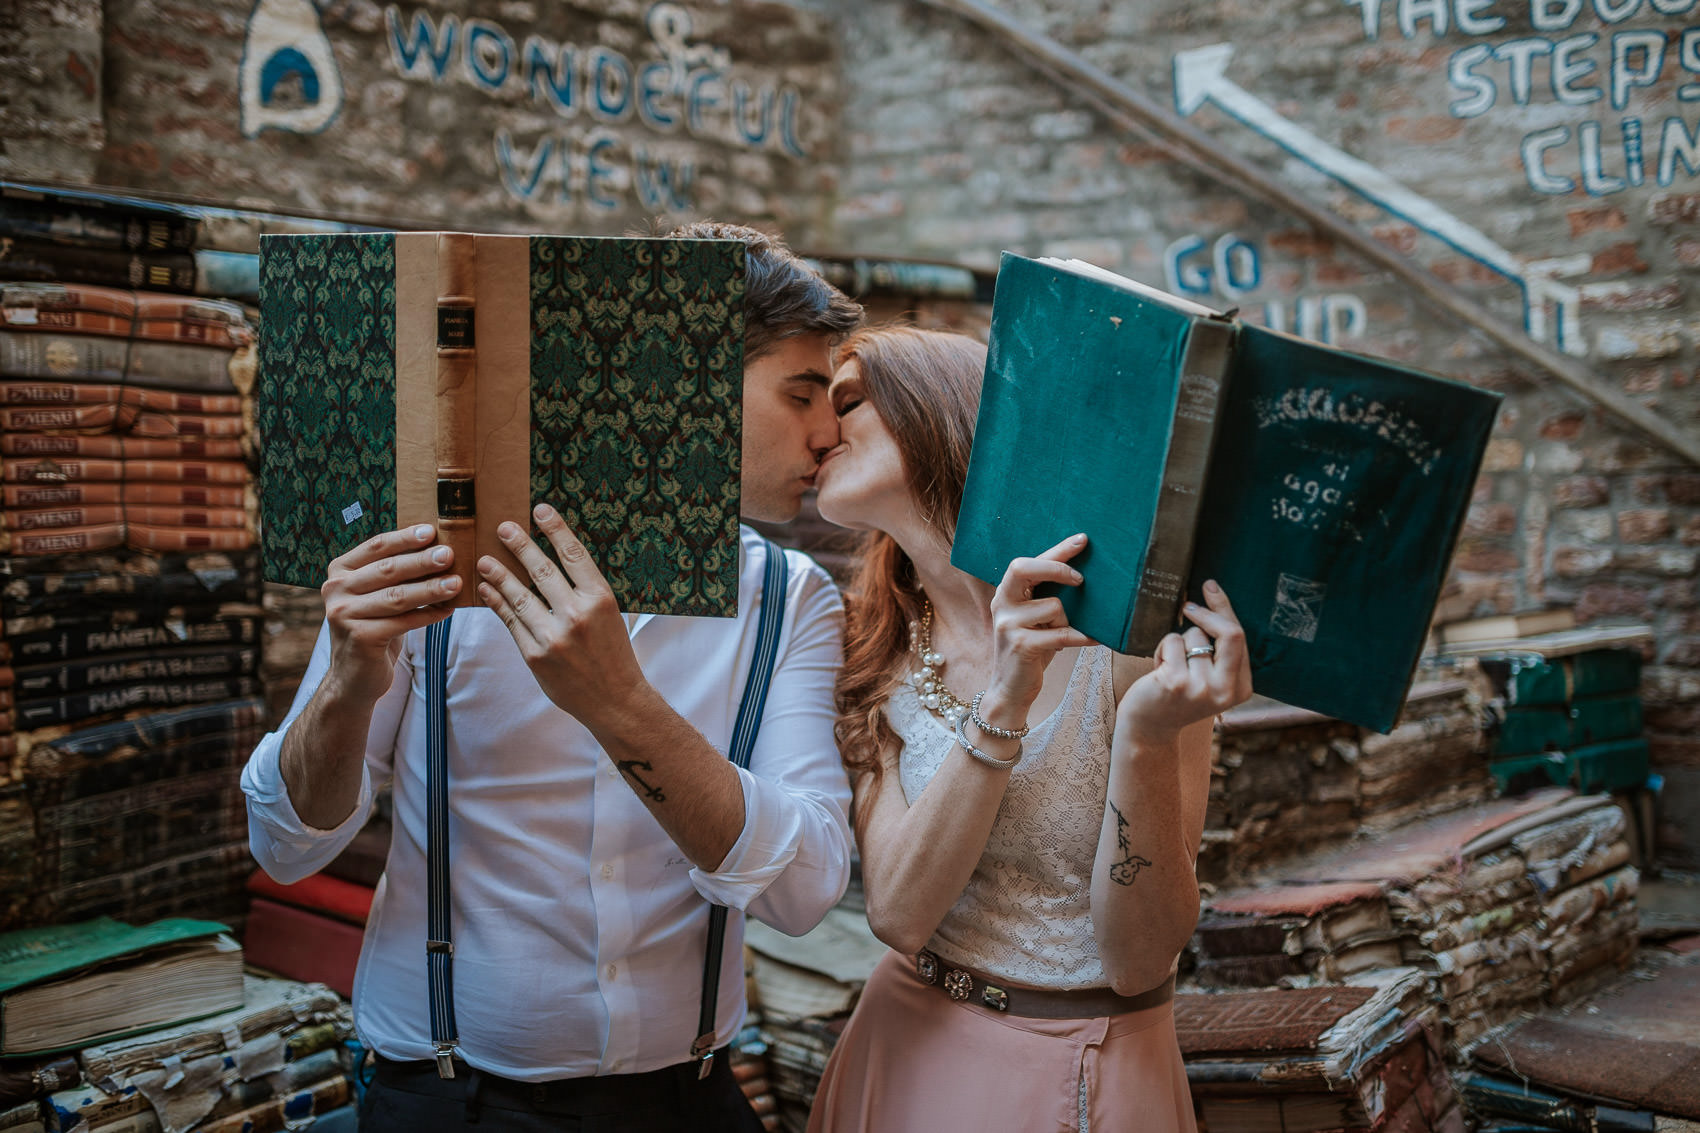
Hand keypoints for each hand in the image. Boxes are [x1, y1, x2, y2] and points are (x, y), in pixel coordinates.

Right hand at [320, 524, 458, 704]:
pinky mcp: (359, 637)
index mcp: (340, 570)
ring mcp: (343, 614)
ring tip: (456, 583)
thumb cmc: (373, 627)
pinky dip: (428, 616)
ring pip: (397, 596)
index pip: (376, 547)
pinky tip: (447, 610)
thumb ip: (395, 574)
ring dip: (430, 589)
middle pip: (388, 570)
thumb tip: (438, 549)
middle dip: (422, 561)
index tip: (432, 531)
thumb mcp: (376, 595)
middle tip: (450, 555)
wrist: (353, 676)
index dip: (405, 538)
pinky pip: (402, 622)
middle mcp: (336, 589)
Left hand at [475, 503, 646, 725]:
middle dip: (519, 545)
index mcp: (600, 599)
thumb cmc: (614, 654)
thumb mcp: (611, 615)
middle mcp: (576, 615)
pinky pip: (510, 622)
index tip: (541, 510)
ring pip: (519, 595)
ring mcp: (553, 636)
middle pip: (541, 570)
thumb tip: (555, 559)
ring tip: (484, 559)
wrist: (615, 700)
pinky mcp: (534, 656)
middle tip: (503, 527)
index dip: (556, 529)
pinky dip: (497, 603)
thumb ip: (584, 590)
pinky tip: (487, 590)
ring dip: (498, 574)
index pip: (574, 554)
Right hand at [981, 533, 1094, 725]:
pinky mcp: (1021, 645)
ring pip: (1054, 606)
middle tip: (1080, 579)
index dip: (1056, 550)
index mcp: (1006, 594)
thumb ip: (1045, 597)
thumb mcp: (1034, 619)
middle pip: (1026, 569)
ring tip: (1062, 635)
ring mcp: (1008, 625)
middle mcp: (1002, 605)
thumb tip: (1082, 575)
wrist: (1011, 690)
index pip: (1027, 562)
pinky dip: (1082, 637)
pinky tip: (1094, 639)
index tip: (1082, 540)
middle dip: (1057, 568)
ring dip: (1068, 621)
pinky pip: (1063, 633)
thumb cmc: (1031, 650)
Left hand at [1116, 580, 1252, 747]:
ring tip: (1170, 664)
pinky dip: (1162, 648)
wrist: (1150, 727)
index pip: (1240, 637)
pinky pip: (1172, 642)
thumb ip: (1219, 650)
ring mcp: (1201, 687)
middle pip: (1231, 633)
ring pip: (1194, 635)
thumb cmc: (1178, 694)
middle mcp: (1226, 690)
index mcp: (1241, 688)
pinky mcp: (1176, 682)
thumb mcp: (1210, 677)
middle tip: (1188, 605)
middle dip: (1209, 611)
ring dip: (1178, 642)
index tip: (1211, 587)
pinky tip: (1158, 670)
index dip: (1224, 609)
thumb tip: (1213, 595)